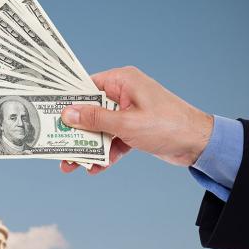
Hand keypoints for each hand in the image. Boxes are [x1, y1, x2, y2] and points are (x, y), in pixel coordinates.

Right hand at [59, 66, 213, 174]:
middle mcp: (124, 94)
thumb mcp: (126, 124)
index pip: (86, 87)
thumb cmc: (168, 125)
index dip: (67, 101)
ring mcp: (129, 112)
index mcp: (123, 81)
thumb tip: (68, 113)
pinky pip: (113, 140)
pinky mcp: (134, 129)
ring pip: (100, 129)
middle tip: (57, 146)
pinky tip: (95, 168)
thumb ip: (96, 119)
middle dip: (75, 132)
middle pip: (90, 111)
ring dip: (87, 147)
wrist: (199, 144)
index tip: (49, 115)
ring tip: (71, 165)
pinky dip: (105, 154)